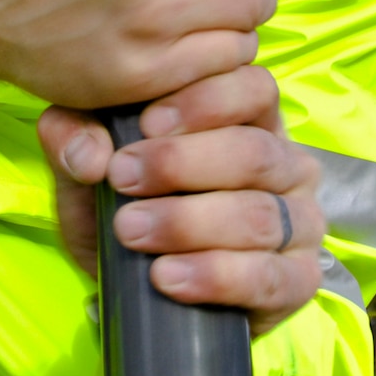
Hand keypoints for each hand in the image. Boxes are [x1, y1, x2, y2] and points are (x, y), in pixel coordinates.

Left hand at [36, 67, 324, 335]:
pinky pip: (270, 278)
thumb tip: (88, 153)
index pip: (253, 88)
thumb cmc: (126, 204)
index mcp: (250, 119)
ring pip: (260, 215)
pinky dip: (216, 277)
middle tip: (122, 178)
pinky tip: (167, 276)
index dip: (205, 102)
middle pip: (255, 152)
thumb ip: (74, 139)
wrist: (137, 286)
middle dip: (182, 165)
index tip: (147, 123)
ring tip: (130, 230)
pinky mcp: (298, 281)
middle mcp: (286, 164)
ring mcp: (300, 223)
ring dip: (189, 223)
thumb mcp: (88, 168)